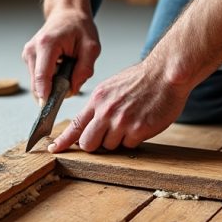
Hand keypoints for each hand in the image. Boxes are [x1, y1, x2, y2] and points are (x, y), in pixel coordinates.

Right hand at [22, 10, 100, 101]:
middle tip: (72, 82)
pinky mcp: (28, 58)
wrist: (67, 14)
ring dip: (52, 84)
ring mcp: (28, 54)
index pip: (42, 76)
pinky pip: (38, 78)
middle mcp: (32, 50)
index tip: (48, 110)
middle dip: (54, 90)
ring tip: (67, 70)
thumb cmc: (79, 28)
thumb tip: (72, 90)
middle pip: (37, 84)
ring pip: (37, 84)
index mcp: (47, 45)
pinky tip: (60, 68)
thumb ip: (84, 70)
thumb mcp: (91, 47)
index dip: (45, 95)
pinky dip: (49, 79)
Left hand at [48, 58, 190, 152]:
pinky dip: (134, 139)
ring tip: (131, 122)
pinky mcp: (138, 130)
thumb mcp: (111, 87)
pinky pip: (129, 145)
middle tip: (107, 136)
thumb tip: (90, 122)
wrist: (166, 73)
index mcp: (97, 100)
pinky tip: (142, 123)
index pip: (75, 125)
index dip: (64, 140)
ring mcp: (121, 122)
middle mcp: (106, 111)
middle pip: (88, 143)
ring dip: (119, 140)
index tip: (55, 148)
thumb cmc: (142, 79)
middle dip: (96, 144)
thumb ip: (99, 105)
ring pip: (110, 146)